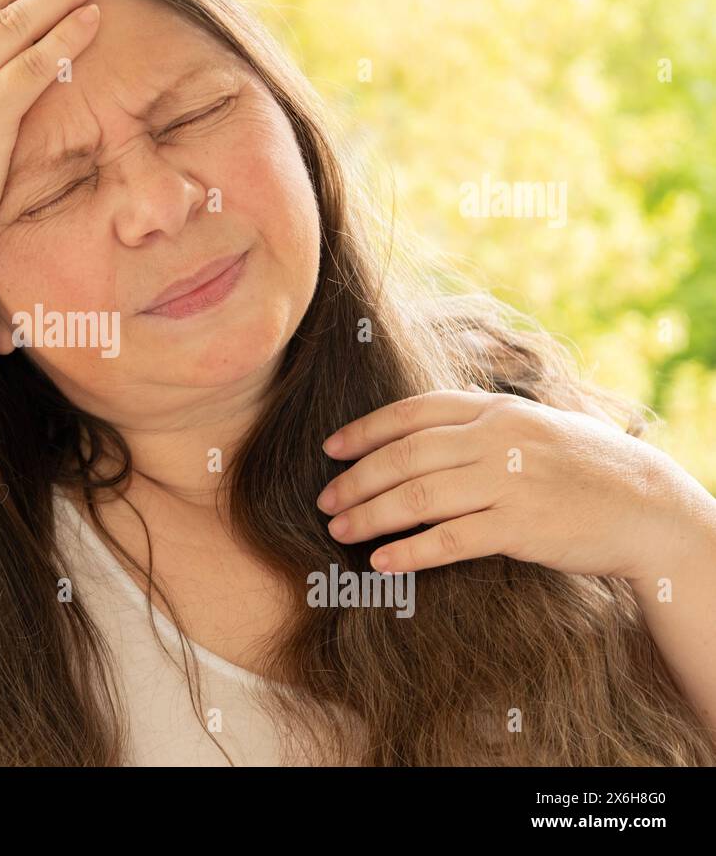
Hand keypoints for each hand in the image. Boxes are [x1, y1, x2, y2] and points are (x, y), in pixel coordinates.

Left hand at [314, 386, 715, 577]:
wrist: (647, 505)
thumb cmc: (581, 464)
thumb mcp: (531, 425)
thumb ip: (479, 419)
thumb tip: (427, 417)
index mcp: (494, 410)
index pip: (412, 412)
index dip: (364, 430)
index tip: (330, 449)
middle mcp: (496, 440)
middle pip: (405, 456)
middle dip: (356, 479)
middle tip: (324, 500)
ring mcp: (508, 483)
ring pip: (419, 497)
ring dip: (370, 515)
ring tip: (339, 530)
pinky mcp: (520, 527)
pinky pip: (451, 540)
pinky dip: (410, 552)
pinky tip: (382, 561)